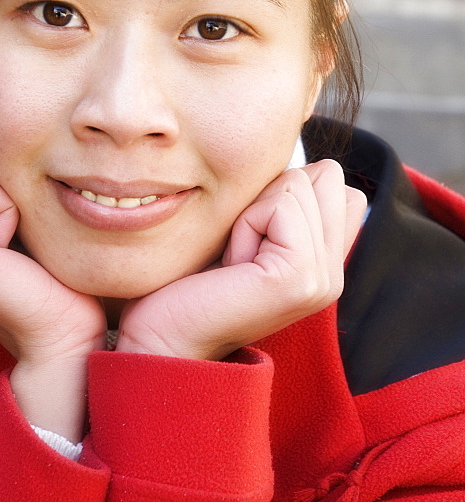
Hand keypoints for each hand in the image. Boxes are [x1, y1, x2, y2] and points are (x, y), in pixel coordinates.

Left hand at [116, 160, 366, 361]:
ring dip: (252, 212)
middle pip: (325, 176)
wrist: (163, 337)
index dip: (284, 192)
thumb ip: (286, 205)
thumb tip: (306, 164)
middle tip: (241, 248)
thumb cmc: (191, 282)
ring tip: (234, 260)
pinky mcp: (300, 278)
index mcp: (328, 264)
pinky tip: (231, 264)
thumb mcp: (248, 232)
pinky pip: (281, 206)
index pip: (337, 184)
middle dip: (271, 197)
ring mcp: (323, 279)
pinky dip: (245, 223)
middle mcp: (334, 274)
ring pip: (299, 183)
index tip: (250, 237)